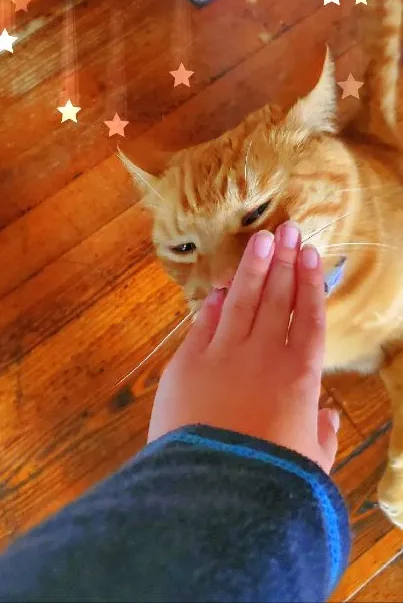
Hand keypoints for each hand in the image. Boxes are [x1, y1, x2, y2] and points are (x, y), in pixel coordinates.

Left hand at [148, 221, 338, 473]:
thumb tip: (328, 417)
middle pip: (277, 297)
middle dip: (284, 261)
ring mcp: (224, 354)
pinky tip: (221, 288)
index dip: (310, 282)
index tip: (312, 255)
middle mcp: (265, 354)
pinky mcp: (188, 363)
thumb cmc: (270, 482)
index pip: (309, 317)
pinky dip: (215, 304)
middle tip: (288, 230)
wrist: (213, 491)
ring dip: (253, 267)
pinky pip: (205, 323)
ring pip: (243, 300)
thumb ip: (321, 435)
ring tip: (261, 239)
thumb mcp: (310, 464)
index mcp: (301, 376)